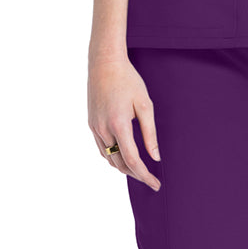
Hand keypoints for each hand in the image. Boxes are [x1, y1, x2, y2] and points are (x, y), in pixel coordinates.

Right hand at [88, 56, 161, 188]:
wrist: (104, 63)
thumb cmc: (128, 80)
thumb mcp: (145, 105)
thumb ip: (150, 133)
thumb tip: (155, 157)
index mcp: (119, 125)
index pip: (132, 160)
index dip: (145, 176)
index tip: (156, 184)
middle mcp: (103, 130)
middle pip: (120, 164)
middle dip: (136, 175)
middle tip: (151, 180)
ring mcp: (95, 128)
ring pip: (109, 158)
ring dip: (124, 168)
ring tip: (140, 171)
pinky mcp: (91, 124)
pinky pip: (102, 149)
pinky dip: (113, 157)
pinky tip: (123, 157)